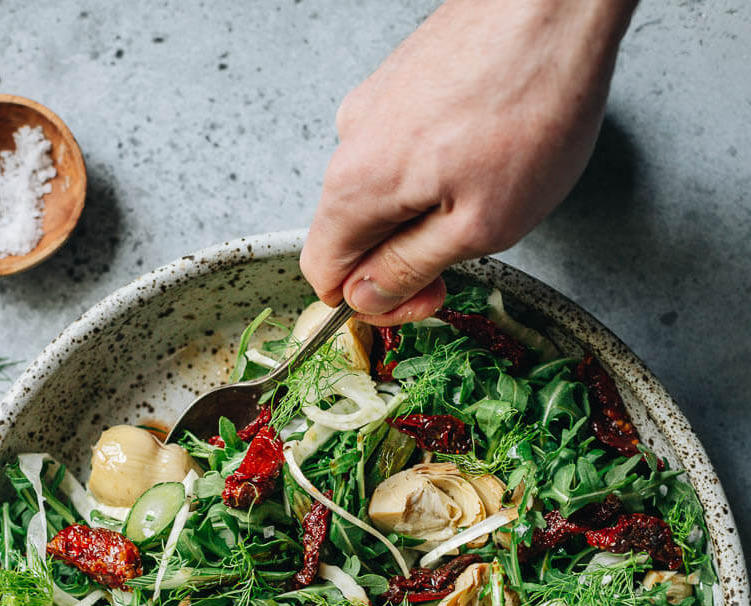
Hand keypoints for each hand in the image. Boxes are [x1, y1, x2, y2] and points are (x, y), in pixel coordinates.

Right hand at [301, 0, 636, 324]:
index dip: (372, 302)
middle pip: (352, 233)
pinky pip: (403, 150)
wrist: (556, 1)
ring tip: (489, 192)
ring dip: (425, 212)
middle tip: (465, 256)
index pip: (321, 272)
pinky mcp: (404, 80)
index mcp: (355, 186)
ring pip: (382, 192)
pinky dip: (437, 170)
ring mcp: (375, 104)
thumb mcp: (478, 226)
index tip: (427, 297)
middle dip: (403, 258)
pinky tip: (486, 155)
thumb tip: (368, 297)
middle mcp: (351, 140)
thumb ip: (410, 270)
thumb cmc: (531, 106)